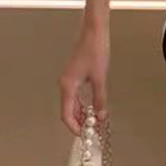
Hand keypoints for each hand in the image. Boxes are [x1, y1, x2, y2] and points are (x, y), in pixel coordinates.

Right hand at [58, 20, 109, 136]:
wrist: (93, 30)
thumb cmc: (95, 50)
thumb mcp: (99, 78)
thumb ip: (99, 99)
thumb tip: (100, 116)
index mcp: (67, 86)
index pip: (66, 114)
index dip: (74, 128)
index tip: (84, 135)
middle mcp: (64, 83)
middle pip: (68, 110)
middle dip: (79, 122)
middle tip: (92, 131)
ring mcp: (68, 79)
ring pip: (72, 103)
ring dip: (81, 113)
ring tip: (94, 122)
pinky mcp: (74, 74)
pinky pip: (75, 95)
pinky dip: (82, 103)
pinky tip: (92, 107)